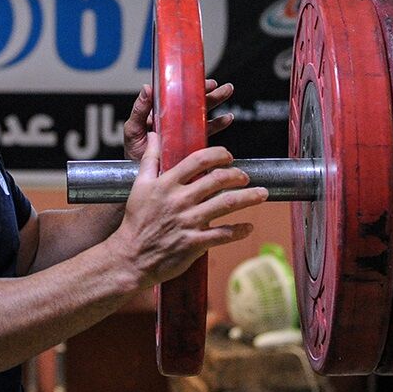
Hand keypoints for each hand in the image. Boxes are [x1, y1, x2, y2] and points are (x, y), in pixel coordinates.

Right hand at [110, 132, 267, 286]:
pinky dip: (239, 230)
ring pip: (226, 204)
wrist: (130, 257)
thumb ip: (149, 159)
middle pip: (217, 179)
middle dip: (237, 175)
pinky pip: (223, 234)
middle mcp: (179, 200)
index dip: (219, 154)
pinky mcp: (194, 243)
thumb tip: (153, 134)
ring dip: (249, 197)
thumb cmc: (135, 221)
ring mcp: (188, 222)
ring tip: (262, 194)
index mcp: (167, 184)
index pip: (198, 160)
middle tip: (245, 176)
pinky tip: (248, 226)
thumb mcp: (139, 186)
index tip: (228, 157)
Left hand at [123, 79, 236, 160]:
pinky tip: (226, 119)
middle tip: (222, 86)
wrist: (141, 175)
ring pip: (203, 115)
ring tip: (227, 93)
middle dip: (209, 93)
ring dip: (216, 104)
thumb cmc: (134, 151)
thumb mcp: (133, 128)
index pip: (177, 95)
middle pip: (194, 103)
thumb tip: (147, 88)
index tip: (201, 80)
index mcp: (161, 113)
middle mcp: (174, 120)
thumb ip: (140, 110)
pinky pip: (206, 133)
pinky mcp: (191, 145)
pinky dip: (218, 125)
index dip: (190, 86)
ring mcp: (184, 132)